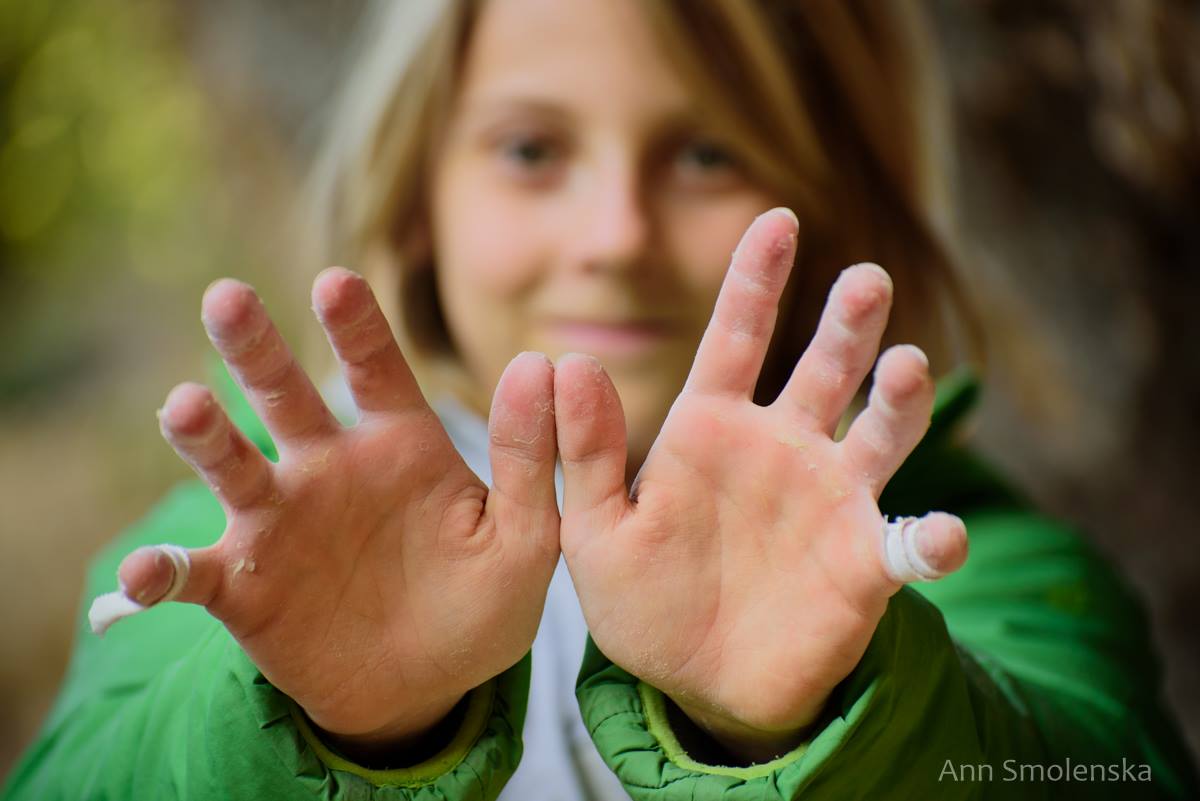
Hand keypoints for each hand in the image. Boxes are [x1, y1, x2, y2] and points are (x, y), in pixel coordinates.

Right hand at [116, 268, 559, 756]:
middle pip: (284, 394)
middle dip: (256, 347)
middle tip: (227, 298)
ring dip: (204, 435)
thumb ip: (529, 460)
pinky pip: (193, 574)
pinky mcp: (242, 587)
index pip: (377, 370)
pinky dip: (162, 574)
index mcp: (399, 446)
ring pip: (230, 465)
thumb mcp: (525, 539)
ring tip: (184, 405)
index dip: (356, 326)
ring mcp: (279, 524)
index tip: (334, 284)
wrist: (427, 687)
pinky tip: (145, 575)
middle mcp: (329, 469)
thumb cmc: (479, 603)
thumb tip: (539, 366)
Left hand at [554, 209, 967, 762]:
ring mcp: (831, 501)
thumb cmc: (642, 600)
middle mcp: (782, 449)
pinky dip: (932, 540)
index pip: (736, 337)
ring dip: (899, 401)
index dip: (756, 280)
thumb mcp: (594, 531)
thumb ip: (585, 454)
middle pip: (823, 369)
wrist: (695, 684)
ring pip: (881, 434)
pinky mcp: (866, 566)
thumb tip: (566, 362)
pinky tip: (940, 537)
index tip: (778, 219)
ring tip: (906, 365)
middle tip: (866, 280)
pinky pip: (910, 545)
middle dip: (847, 323)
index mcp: (711, 429)